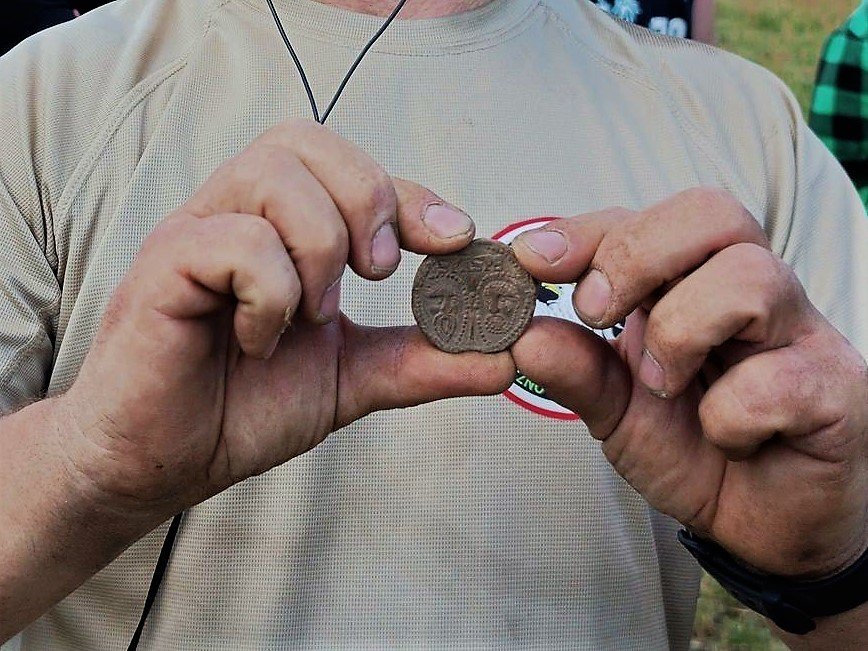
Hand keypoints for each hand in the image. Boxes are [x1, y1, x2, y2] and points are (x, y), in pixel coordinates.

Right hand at [60, 119, 514, 524]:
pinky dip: (272, 291)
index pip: (351, 169)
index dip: (410, 194)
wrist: (163, 460)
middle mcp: (237, 215)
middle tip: (379, 271)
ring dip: (319, 246)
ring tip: (316, 314)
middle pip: (306, 141)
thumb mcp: (353, 379)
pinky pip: (235, 240)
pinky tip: (261, 339)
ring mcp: (197, 234)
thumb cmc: (243, 408)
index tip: (455, 237)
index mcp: (281, 230)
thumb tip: (504, 357)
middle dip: (366, 197)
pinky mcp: (164, 265)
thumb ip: (423, 361)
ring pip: (274, 175)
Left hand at [510, 187, 867, 577]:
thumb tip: (524, 337)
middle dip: (636, 255)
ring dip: (682, 333)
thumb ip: (576, 371)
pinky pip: (777, 381)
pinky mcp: (832, 390)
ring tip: (664, 386)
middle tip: (597, 313)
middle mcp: (747, 292)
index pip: (645, 220)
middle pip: (710, 214)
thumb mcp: (616, 409)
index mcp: (690, 284)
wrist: (764, 521)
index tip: (532, 261)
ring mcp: (795, 334)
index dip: (585, 230)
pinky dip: (731, 418)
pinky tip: (729, 440)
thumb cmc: (695, 447)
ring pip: (750, 278)